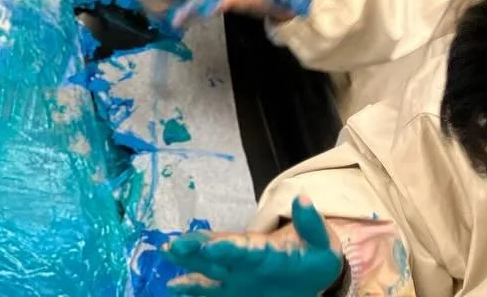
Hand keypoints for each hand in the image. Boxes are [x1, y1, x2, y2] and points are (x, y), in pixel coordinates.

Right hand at [165, 198, 343, 296]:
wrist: (312, 272)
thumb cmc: (314, 253)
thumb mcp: (319, 240)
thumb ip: (310, 223)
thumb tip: (303, 198)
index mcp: (260, 247)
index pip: (240, 246)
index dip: (226, 247)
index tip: (209, 247)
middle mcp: (241, 259)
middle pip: (213, 251)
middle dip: (193, 248)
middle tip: (172, 246)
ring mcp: (235, 275)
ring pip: (205, 267)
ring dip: (186, 261)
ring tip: (166, 252)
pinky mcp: (233, 290)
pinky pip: (209, 290)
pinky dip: (191, 287)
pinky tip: (172, 286)